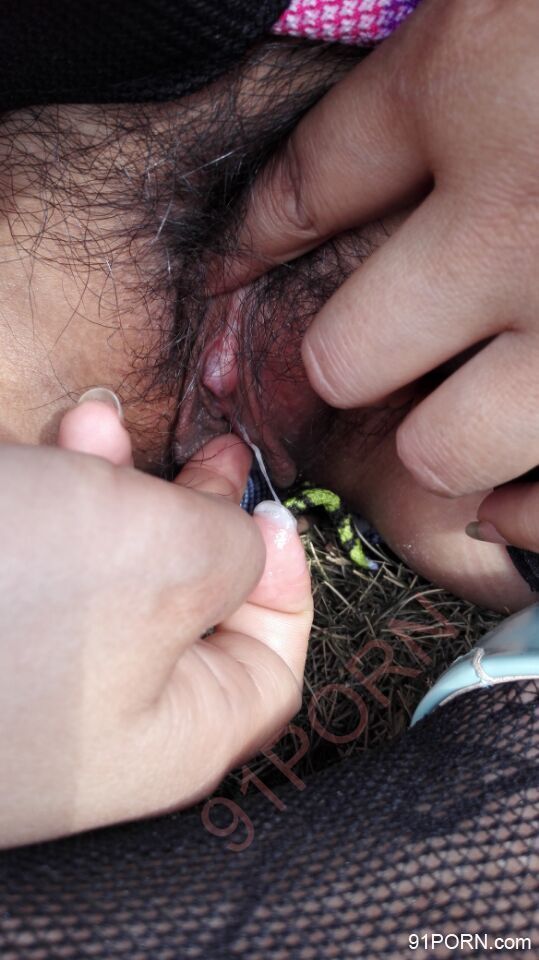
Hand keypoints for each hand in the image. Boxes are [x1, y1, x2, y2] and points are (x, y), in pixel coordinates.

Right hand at [1, 392, 311, 846]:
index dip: (283, 578)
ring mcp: (30, 682)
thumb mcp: (166, 561)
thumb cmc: (10, 598)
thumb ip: (235, 553)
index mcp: (174, 735)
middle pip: (187, 611)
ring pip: (108, 573)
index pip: (270, 668)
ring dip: (117, 489)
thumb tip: (246, 544)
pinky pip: (38, 570)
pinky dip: (54, 503)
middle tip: (204, 452)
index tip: (261, 505)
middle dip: (195, 514)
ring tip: (98, 424)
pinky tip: (43, 448)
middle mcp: (102, 723)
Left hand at [219, 0, 538, 542]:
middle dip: (356, 355)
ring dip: (447, 435)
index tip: (236, 267)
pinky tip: (523, 474)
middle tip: (394, 342)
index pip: (309, 189)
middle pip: (348, 353)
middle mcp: (519, 228)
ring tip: (490, 401)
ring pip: (442, 448)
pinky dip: (526, 505)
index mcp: (481, 89)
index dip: (258, 237)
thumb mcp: (518, 3)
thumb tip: (389, 141)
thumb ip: (456, 65)